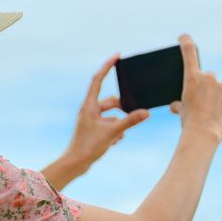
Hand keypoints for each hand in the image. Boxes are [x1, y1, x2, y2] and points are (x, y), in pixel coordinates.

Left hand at [44, 54, 149, 188]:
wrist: (75, 164)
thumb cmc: (88, 146)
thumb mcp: (113, 132)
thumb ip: (130, 121)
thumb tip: (146, 113)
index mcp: (89, 105)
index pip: (98, 79)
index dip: (107, 67)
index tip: (117, 56)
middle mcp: (89, 110)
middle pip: (111, 102)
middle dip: (122, 110)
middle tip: (132, 114)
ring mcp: (91, 121)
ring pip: (112, 116)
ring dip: (118, 126)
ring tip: (116, 138)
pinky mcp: (94, 131)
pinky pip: (109, 126)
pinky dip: (114, 133)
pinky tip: (112, 143)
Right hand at [169, 34, 221, 142]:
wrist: (204, 135)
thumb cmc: (189, 123)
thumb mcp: (181, 111)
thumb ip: (180, 103)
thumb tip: (176, 105)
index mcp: (192, 78)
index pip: (188, 51)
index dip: (186, 41)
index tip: (183, 37)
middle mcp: (208, 77)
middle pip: (207, 78)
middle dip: (205, 88)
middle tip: (202, 104)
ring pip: (219, 88)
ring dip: (216, 96)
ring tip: (211, 113)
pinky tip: (221, 114)